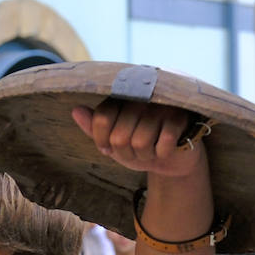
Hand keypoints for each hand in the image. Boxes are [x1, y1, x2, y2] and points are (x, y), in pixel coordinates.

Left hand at [71, 101, 202, 177]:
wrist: (173, 157)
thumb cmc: (141, 145)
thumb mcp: (113, 139)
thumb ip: (93, 125)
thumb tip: (75, 110)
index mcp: (122, 97)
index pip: (102, 118)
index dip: (102, 141)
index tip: (108, 148)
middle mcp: (141, 97)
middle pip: (119, 136)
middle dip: (126, 154)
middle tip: (136, 151)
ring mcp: (161, 105)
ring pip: (140, 142)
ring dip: (144, 156)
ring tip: (151, 150)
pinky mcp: (180, 117)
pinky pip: (163, 144)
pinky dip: (162, 154)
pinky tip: (166, 149)